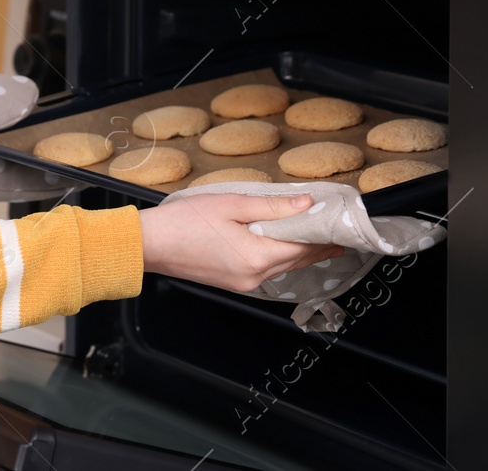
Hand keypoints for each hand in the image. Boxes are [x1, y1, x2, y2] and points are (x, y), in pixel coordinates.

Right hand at [138, 192, 345, 292]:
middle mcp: (254, 276)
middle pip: (296, 261)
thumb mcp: (230, 204)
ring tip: (315, 240)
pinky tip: (281, 247)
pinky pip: (265, 271)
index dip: (323, 236)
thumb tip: (305, 203)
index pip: (303, 248)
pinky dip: (278, 258)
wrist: (148, 245)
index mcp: (256, 256)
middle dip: (316, 247)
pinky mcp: (231, 283)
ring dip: (298, 254)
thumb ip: (271, 206)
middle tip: (335, 234)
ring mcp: (242, 283)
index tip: (339, 226)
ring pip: (281, 267)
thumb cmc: (183, 221)